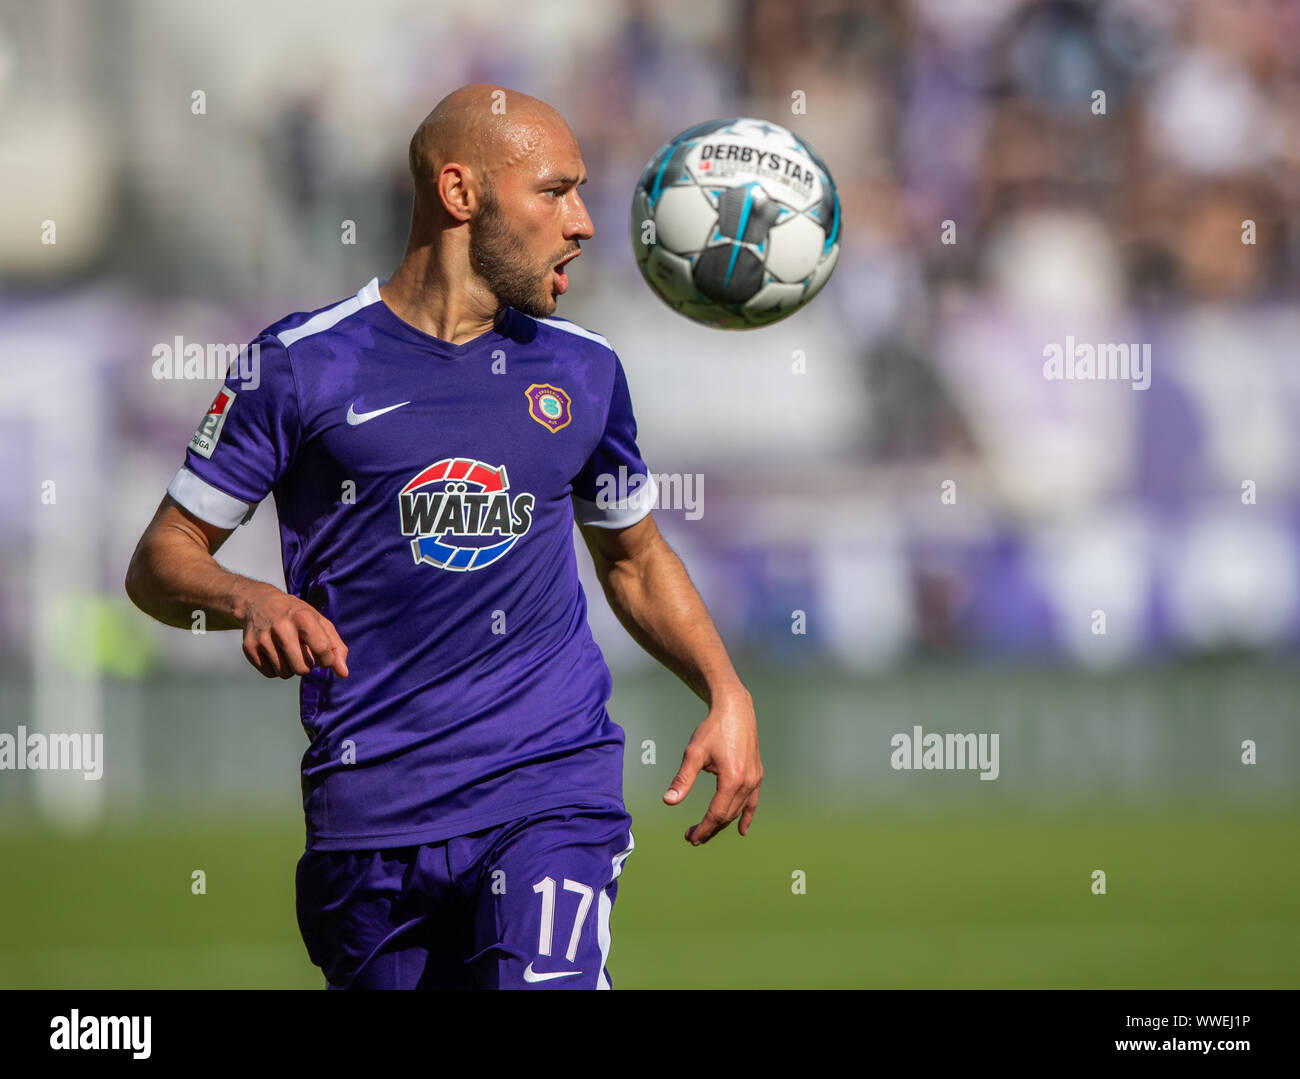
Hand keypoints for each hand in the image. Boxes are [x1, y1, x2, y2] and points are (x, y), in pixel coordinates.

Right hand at [237, 582, 348, 678]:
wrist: (259, 602)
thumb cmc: (296, 614)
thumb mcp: (320, 622)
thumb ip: (336, 647)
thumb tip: (343, 673)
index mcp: (303, 617)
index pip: (322, 649)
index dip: (326, 659)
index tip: (324, 655)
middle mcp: (281, 627)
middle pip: (302, 668)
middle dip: (307, 666)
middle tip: (302, 652)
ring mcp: (263, 638)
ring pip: (285, 673)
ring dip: (290, 667)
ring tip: (288, 651)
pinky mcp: (249, 648)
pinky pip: (270, 673)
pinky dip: (275, 668)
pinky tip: (274, 652)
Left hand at [663, 688, 761, 844]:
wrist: (736, 710)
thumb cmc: (713, 729)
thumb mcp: (694, 754)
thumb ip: (682, 780)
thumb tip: (668, 801)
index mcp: (732, 779)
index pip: (716, 814)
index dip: (703, 828)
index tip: (690, 837)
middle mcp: (747, 782)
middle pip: (727, 816)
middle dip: (710, 829)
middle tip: (692, 837)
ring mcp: (755, 780)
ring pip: (738, 811)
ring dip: (722, 823)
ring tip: (706, 831)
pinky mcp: (757, 775)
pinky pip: (752, 802)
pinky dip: (746, 816)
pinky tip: (741, 829)